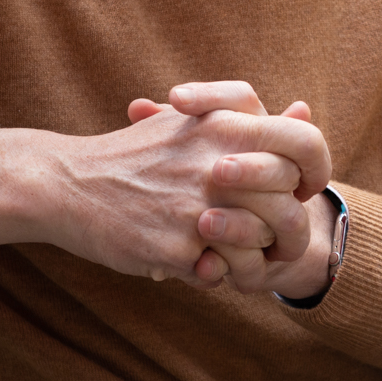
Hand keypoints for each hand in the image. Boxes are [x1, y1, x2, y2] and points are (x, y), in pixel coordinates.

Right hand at [0, 90, 328, 287]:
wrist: (67, 184)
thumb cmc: (135, 154)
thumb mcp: (188, 119)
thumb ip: (245, 113)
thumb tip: (303, 107)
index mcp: (224, 125)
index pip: (305, 143)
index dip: (315, 170)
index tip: (299, 188)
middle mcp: (216, 164)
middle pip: (288, 206)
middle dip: (280, 226)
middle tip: (258, 229)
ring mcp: (196, 209)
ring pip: (259, 245)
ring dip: (246, 252)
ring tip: (219, 245)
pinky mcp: (176, 248)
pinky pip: (219, 274)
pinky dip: (209, 273)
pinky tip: (186, 258)